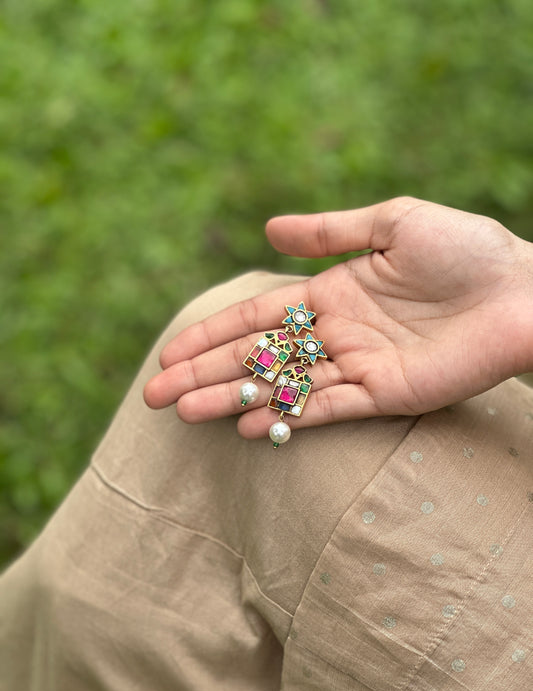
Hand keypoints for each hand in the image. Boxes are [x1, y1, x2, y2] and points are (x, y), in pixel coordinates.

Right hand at [144, 197, 532, 438]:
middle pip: (256, 357)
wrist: (523, 290)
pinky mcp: (385, 394)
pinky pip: (327, 408)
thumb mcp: (392, 222)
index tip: (168, 352)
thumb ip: (330, 232)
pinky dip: (287, 417)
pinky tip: (246, 425)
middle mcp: (336, 333)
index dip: (209, 334)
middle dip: (204, 374)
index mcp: (332, 293)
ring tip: (185, 413)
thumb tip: (267, 230)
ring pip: (281, 386)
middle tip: (155, 395)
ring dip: (231, 399)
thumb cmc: (466, 249)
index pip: (255, 317)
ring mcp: (357, 366)